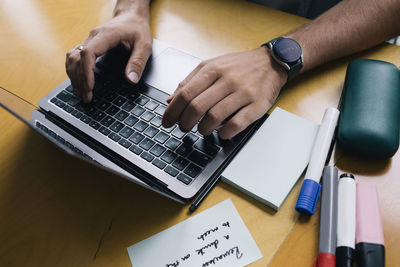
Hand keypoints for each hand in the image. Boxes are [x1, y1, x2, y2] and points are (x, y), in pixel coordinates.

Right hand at [65, 10, 151, 102]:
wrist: (131, 16)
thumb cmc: (137, 28)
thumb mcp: (144, 45)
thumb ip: (138, 62)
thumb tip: (131, 80)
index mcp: (106, 35)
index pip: (88, 53)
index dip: (86, 71)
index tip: (90, 87)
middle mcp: (93, 37)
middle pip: (77, 58)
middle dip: (80, 80)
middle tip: (86, 97)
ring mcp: (88, 40)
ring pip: (72, 58)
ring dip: (74, 77)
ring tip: (80, 94)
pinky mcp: (87, 44)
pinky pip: (73, 57)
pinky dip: (73, 71)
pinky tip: (77, 83)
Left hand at [162, 47, 286, 138]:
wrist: (271, 62)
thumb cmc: (239, 66)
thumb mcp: (212, 66)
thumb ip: (190, 81)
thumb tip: (170, 100)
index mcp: (213, 69)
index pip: (185, 93)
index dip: (172, 111)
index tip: (167, 121)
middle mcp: (227, 80)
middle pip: (197, 106)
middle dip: (185, 122)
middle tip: (183, 128)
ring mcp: (243, 93)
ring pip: (215, 116)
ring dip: (203, 129)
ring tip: (201, 130)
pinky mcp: (257, 105)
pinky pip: (237, 123)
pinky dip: (224, 132)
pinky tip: (220, 133)